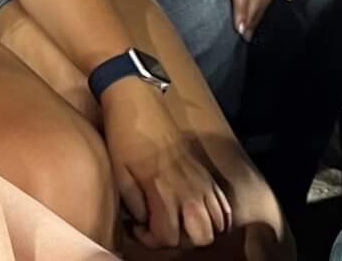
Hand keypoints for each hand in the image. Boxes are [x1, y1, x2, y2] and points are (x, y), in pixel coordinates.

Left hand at [100, 84, 231, 249]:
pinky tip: (193, 211)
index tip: (138, 226)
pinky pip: (223, 207)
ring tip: (176, 221)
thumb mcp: (118, 172)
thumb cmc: (124, 135)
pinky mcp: (207, 174)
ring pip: (217, 225)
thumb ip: (134, 204)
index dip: (151, 240)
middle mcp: (190, 191)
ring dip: (198, 231)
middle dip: (180, 240)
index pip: (170, 238)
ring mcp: (202, 182)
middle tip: (159, 227)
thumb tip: (144, 222)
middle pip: (201, 238)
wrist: (139, 100)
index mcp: (165, 191)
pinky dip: (214, 217)